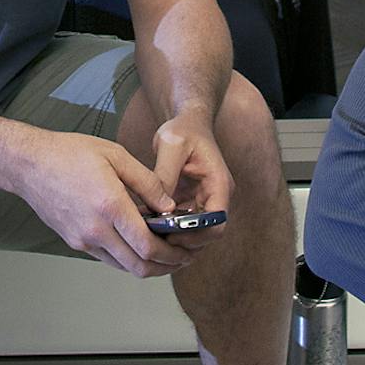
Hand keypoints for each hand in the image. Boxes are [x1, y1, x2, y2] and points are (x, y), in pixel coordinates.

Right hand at [17, 131, 191, 277]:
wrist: (29, 164)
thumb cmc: (69, 153)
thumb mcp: (116, 155)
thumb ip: (148, 182)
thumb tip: (170, 207)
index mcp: (109, 206)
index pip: (147, 246)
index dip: (171, 254)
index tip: (185, 250)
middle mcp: (95, 229)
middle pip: (138, 266)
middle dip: (165, 267)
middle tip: (181, 258)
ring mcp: (83, 239)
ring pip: (123, 266)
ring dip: (147, 265)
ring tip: (164, 253)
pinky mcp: (74, 241)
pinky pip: (107, 257)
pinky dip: (127, 257)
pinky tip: (137, 243)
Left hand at [148, 107, 232, 251]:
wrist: (188, 123)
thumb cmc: (184, 130)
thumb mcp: (172, 146)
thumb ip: (165, 174)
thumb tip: (158, 204)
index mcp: (219, 184)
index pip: (217, 223)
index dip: (196, 235)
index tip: (171, 235)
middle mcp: (215, 196)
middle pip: (206, 234)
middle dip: (182, 241)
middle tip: (155, 240)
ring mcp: (203, 201)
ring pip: (193, 232)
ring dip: (172, 236)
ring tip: (147, 233)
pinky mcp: (190, 202)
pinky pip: (181, 223)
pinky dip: (166, 226)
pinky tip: (145, 223)